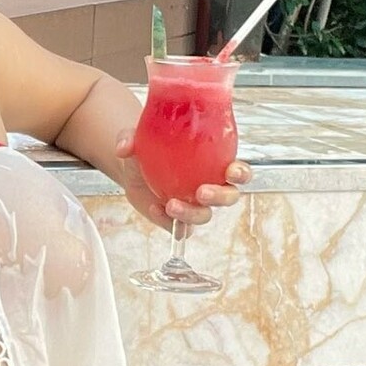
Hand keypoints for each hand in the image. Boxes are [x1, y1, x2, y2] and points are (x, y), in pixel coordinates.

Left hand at [112, 134, 251, 229]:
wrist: (133, 169)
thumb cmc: (150, 148)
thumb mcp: (142, 138)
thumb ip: (132, 137)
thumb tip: (124, 147)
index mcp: (214, 163)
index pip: (239, 171)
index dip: (241, 173)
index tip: (231, 171)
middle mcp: (210, 186)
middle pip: (228, 197)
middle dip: (220, 197)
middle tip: (201, 192)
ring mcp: (194, 205)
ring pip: (204, 216)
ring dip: (191, 213)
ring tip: (170, 204)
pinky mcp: (177, 220)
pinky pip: (179, 228)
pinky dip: (167, 221)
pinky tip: (154, 208)